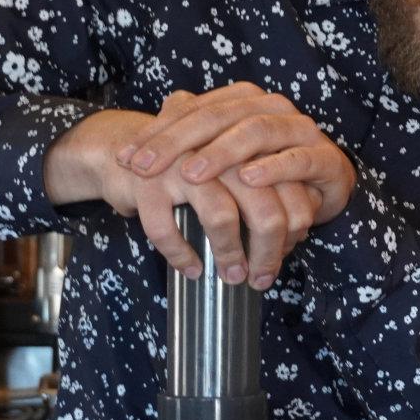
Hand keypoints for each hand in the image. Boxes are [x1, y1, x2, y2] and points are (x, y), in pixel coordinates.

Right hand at [44, 108, 319, 287]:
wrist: (119, 146)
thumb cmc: (188, 165)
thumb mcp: (230, 168)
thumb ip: (266, 188)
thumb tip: (299, 229)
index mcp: (247, 142)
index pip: (289, 186)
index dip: (294, 224)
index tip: (287, 250)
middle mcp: (220, 148)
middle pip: (264, 206)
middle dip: (268, 250)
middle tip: (263, 277)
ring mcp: (182, 163)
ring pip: (221, 217)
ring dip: (229, 254)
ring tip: (233, 276)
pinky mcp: (148, 182)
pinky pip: (168, 228)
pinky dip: (181, 254)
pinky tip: (192, 268)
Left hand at [118, 83, 355, 224]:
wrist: (326, 182)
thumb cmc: (265, 169)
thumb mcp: (221, 158)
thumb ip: (183, 147)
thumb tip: (128, 151)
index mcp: (242, 101)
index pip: (192, 110)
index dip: (157, 134)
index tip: (126, 160)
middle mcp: (269, 107)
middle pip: (216, 117)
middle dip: (177, 143)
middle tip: (146, 168)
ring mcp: (299, 128)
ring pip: (255, 132)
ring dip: (221, 153)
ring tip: (191, 174)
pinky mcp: (324, 157)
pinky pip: (297, 159)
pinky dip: (272, 168)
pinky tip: (248, 178)